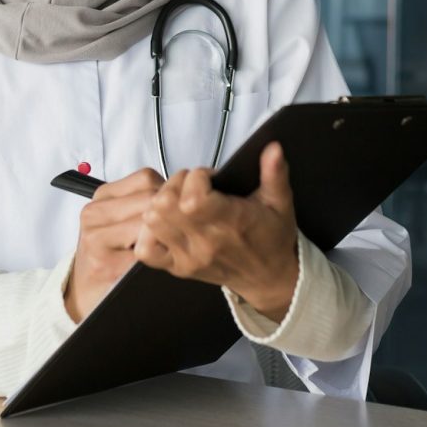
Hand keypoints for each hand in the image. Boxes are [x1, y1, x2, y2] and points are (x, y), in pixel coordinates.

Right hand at [64, 167, 165, 322]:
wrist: (85, 289)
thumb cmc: (110, 250)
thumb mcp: (120, 217)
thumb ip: (143, 200)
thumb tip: (179, 191)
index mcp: (102, 196)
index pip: (146, 179)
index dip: (167, 192)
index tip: (172, 208)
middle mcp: (94, 213)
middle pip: (150, 201)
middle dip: (168, 215)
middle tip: (174, 231)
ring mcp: (95, 239)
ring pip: (148, 226)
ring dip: (162, 237)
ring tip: (163, 246)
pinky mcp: (104, 265)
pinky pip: (143, 255)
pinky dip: (155, 259)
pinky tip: (154, 262)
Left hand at [133, 143, 298, 321]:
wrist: (269, 279)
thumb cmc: (272, 237)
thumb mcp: (280, 202)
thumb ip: (275, 173)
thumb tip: (273, 147)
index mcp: (231, 223)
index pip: (193, 196)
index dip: (196, 177)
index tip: (209, 177)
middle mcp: (206, 243)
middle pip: (164, 204)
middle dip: (175, 184)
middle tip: (191, 185)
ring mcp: (189, 258)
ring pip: (152, 220)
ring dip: (161, 203)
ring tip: (179, 201)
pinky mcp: (178, 268)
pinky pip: (146, 250)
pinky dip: (149, 232)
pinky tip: (166, 223)